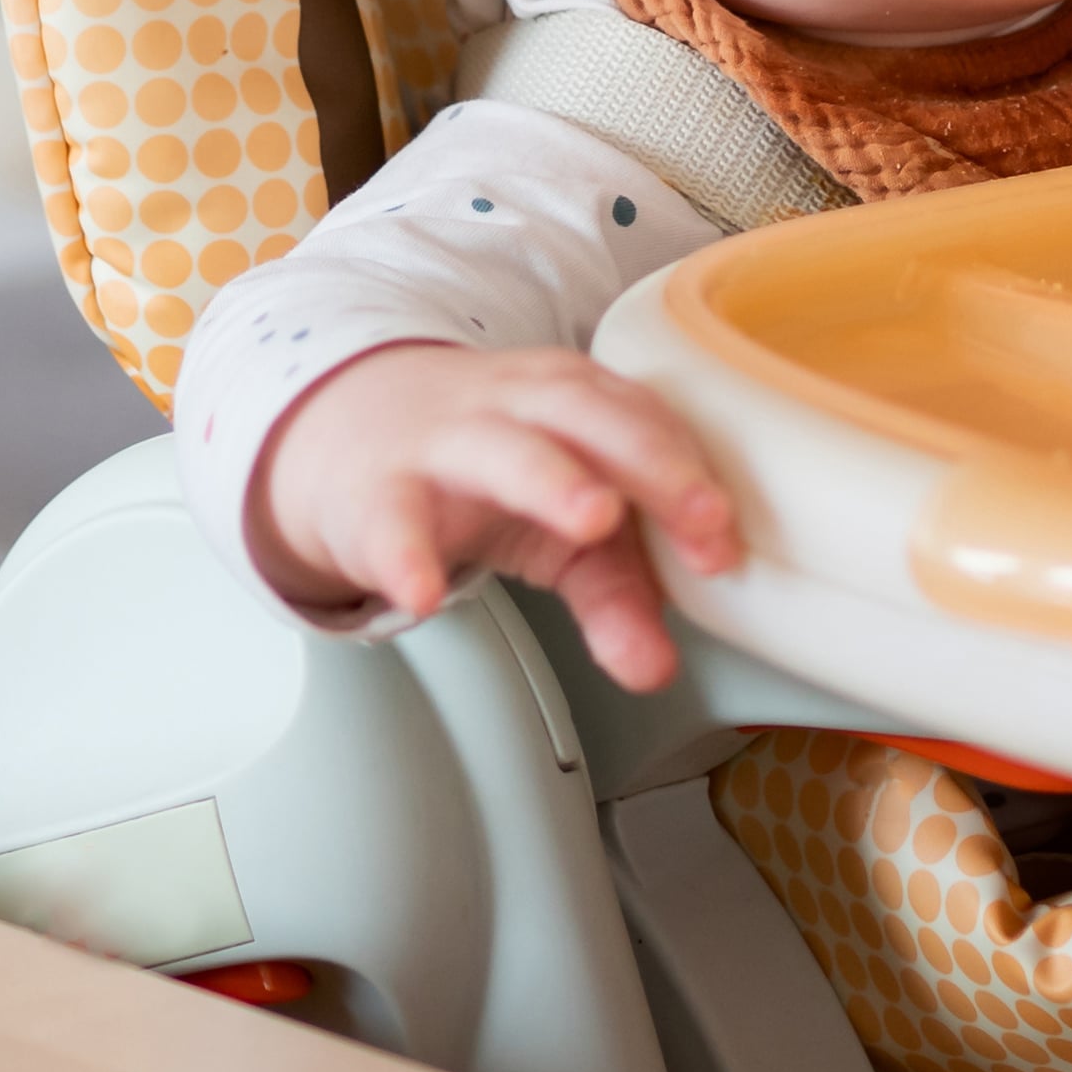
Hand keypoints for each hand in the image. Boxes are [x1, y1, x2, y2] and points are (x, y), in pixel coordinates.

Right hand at [243, 339, 744, 686]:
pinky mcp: (379, 497)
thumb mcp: (561, 532)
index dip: (691, 477)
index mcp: (575, 405)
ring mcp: (443, 446)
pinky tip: (423, 595)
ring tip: (594, 523)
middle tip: (701, 517)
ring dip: (551, 480)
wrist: (347, 433)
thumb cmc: (481, 473)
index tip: (723, 539)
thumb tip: (657, 666)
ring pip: (501, 451)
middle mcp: (515, 410)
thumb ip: (619, 595)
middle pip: (588, 417)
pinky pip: (392, 524)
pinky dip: (406, 557)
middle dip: (651, 461)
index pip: (645, 425)